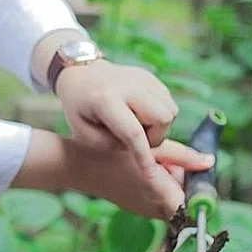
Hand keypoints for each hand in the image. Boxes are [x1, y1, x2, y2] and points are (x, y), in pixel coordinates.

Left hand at [56, 60, 178, 174]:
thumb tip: (138, 148)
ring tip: (136, 125)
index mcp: (105, 99)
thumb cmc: (80, 110)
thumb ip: (110, 145)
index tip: (150, 175)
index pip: (133, 132)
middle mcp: (127, 85)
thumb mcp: (83, 133)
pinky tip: (140, 114)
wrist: (80, 77)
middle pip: (163, 118)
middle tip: (135, 139)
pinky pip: (168, 102)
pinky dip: (159, 114)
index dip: (143, 155)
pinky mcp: (150, 77)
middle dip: (155, 136)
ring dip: (159, 126)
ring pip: (171, 110)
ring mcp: (141, 78)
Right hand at [74, 138, 214, 219]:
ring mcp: (145, 211)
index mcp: (161, 197)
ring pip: (173, 200)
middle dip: (187, 181)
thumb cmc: (113, 153)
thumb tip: (209, 161)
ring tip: (159, 161)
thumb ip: (182, 157)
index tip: (201, 175)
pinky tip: (147, 168)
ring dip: (173, 183)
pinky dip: (159, 185)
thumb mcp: (151, 149)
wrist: (80, 166)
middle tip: (175, 159)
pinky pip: (158, 199)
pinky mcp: (137, 207)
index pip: (196, 207)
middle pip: (186, 201)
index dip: (202, 192)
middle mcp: (156, 210)